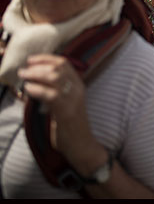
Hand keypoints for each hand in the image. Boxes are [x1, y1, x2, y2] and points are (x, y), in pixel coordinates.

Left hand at [17, 54, 103, 171]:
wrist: (81, 144)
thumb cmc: (68, 125)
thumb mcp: (63, 103)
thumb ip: (54, 91)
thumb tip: (34, 81)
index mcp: (78, 85)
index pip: (64, 63)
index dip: (46, 58)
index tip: (31, 60)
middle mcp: (78, 89)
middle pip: (59, 68)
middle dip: (38, 66)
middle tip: (23, 70)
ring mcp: (73, 100)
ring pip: (55, 78)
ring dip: (36, 75)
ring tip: (24, 77)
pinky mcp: (66, 111)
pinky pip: (51, 95)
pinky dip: (37, 89)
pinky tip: (28, 89)